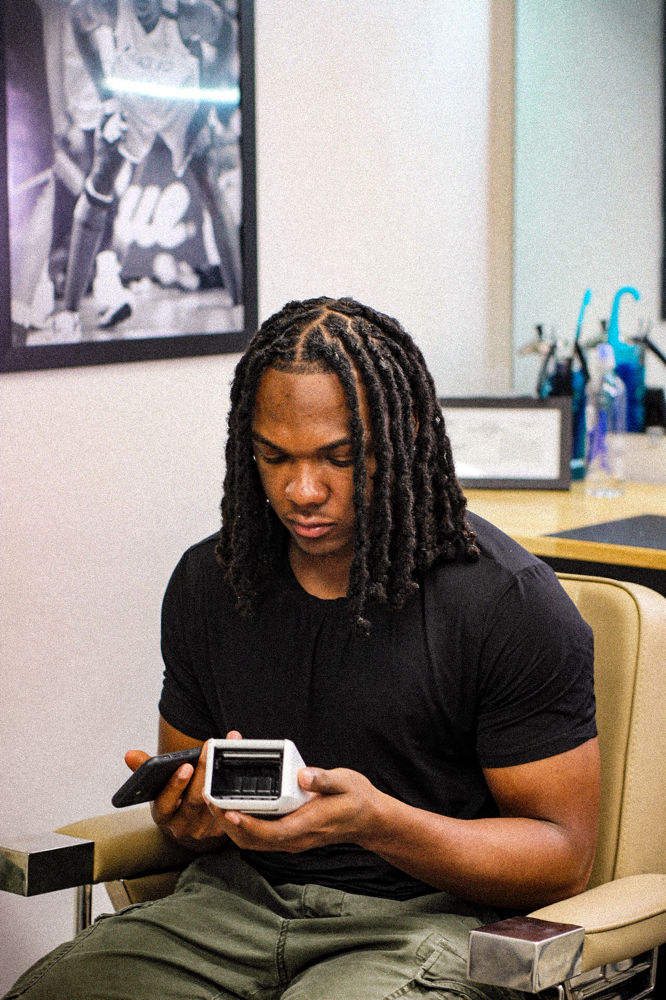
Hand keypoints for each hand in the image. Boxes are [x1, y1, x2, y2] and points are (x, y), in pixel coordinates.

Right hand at [124, 731, 242, 852]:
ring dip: (221, 776)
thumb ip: (145, 767)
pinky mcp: (219, 829)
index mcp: (162, 815)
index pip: (166, 802)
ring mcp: (200, 830)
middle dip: (203, 773)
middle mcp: (180, 826)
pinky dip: (232, 786)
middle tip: (210, 750)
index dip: (176, 785)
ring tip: (226, 751)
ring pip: (213, 803)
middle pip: (194, 800)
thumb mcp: (157, 781)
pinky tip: (237, 767)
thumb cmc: (173, 792)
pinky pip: (227, 808)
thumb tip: (129, 754)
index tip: (186, 766)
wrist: (188, 812)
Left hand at [205, 766, 386, 853]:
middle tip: (210, 798)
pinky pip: (257, 835)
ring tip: (214, 801)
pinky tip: (231, 805)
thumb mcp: (346, 782)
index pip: (272, 832)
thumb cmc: (356, 799)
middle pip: (253, 840)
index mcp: (307, 826)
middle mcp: (295, 838)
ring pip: (251, 840)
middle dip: (228, 822)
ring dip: (230, 824)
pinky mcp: (287, 835)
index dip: (248, 824)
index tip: (229, 810)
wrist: (367, 819)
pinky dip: (240, 823)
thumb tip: (303, 775)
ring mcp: (290, 840)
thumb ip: (325, 779)